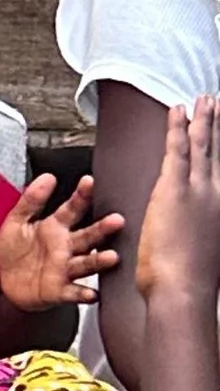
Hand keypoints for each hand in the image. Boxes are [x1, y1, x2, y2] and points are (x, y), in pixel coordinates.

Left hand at [0, 170, 123, 315]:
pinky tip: (92, 294)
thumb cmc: (16, 251)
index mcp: (56, 228)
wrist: (7, 284)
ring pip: (86, 263)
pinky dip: (83, 294)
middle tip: (117, 220)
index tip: (89, 182)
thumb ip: (31, 200)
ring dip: (99, 261)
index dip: (81, 196)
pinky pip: (73, 292)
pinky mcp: (60, 291)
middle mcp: (66, 248)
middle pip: (87, 236)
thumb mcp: (17, 221)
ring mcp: (65, 270)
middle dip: (102, 229)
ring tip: (112, 256)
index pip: (72, 209)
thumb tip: (48, 176)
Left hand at [134, 98, 219, 317]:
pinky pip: (178, 150)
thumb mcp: (206, 252)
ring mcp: (199, 191)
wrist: (184, 291)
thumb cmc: (190, 281)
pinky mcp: (175, 189)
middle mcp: (218, 196)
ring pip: (201, 146)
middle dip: (217, 125)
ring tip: (203, 99)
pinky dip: (178, 128)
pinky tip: (178, 110)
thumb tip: (202, 230)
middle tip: (216, 103)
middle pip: (219, 152)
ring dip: (201, 120)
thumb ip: (206, 232)